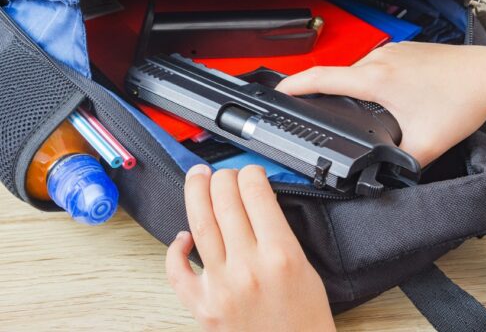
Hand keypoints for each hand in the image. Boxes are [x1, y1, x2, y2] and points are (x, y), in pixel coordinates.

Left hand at [166, 164, 335, 331]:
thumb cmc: (305, 317)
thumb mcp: (306, 264)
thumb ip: (280, 231)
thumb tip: (257, 200)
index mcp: (281, 254)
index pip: (255, 193)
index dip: (250, 173)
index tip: (251, 172)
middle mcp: (248, 267)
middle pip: (224, 201)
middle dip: (223, 177)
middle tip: (223, 173)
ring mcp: (221, 286)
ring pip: (199, 223)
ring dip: (196, 193)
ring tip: (197, 178)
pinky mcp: (203, 306)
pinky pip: (177, 271)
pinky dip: (174, 249)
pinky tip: (182, 236)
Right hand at [276, 41, 485, 166]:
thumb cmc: (463, 100)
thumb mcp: (426, 144)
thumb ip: (399, 165)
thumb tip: (380, 177)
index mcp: (376, 79)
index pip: (320, 78)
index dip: (293, 85)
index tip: (276, 92)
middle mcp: (379, 60)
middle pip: (336, 76)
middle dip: (322, 93)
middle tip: (318, 111)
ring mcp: (391, 52)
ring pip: (357, 72)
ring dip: (352, 89)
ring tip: (363, 109)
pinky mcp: (402, 51)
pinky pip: (374, 66)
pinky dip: (371, 81)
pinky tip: (388, 97)